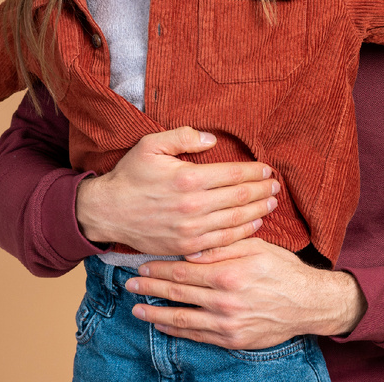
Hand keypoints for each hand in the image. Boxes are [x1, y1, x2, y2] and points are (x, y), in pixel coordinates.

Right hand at [75, 128, 278, 255]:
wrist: (107, 212)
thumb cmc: (130, 176)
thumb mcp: (151, 145)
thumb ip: (184, 136)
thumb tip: (213, 139)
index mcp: (188, 178)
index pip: (233, 174)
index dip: (255, 172)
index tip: (268, 169)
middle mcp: (193, 206)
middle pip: (239, 198)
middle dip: (262, 191)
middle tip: (276, 187)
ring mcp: (190, 229)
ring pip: (235, 221)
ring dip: (257, 212)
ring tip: (271, 204)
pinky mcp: (186, 246)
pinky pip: (221, 241)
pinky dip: (242, 233)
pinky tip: (254, 225)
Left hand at [126, 238, 365, 349]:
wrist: (307, 303)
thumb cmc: (282, 270)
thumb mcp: (256, 248)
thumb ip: (222, 247)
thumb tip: (191, 246)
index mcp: (228, 273)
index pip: (183, 270)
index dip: (159, 268)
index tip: (142, 265)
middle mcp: (223, 300)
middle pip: (177, 294)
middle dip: (150, 288)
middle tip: (130, 284)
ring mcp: (226, 323)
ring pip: (181, 319)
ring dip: (155, 314)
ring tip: (137, 310)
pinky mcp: (231, 340)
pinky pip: (197, 336)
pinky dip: (176, 331)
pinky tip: (163, 326)